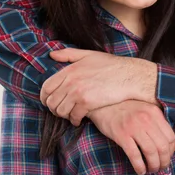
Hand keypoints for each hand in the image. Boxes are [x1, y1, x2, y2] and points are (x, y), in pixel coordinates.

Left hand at [41, 48, 157, 125]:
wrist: (129, 76)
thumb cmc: (111, 65)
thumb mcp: (88, 55)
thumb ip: (68, 54)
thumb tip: (52, 55)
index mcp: (69, 70)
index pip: (46, 87)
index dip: (44, 97)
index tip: (49, 101)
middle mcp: (71, 82)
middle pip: (51, 101)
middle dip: (54, 108)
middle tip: (60, 110)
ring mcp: (79, 93)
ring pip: (60, 111)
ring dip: (64, 115)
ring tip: (69, 114)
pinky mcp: (88, 103)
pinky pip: (73, 116)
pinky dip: (74, 120)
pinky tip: (78, 119)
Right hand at [88, 100, 174, 174]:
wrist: (102, 104)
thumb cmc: (125, 109)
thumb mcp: (147, 114)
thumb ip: (163, 128)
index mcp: (154, 113)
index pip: (170, 137)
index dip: (171, 152)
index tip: (166, 157)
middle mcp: (146, 119)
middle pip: (163, 146)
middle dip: (164, 161)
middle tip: (160, 167)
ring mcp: (133, 126)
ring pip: (150, 152)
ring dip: (153, 165)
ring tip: (151, 169)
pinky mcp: (121, 135)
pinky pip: (134, 154)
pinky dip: (139, 165)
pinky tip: (140, 170)